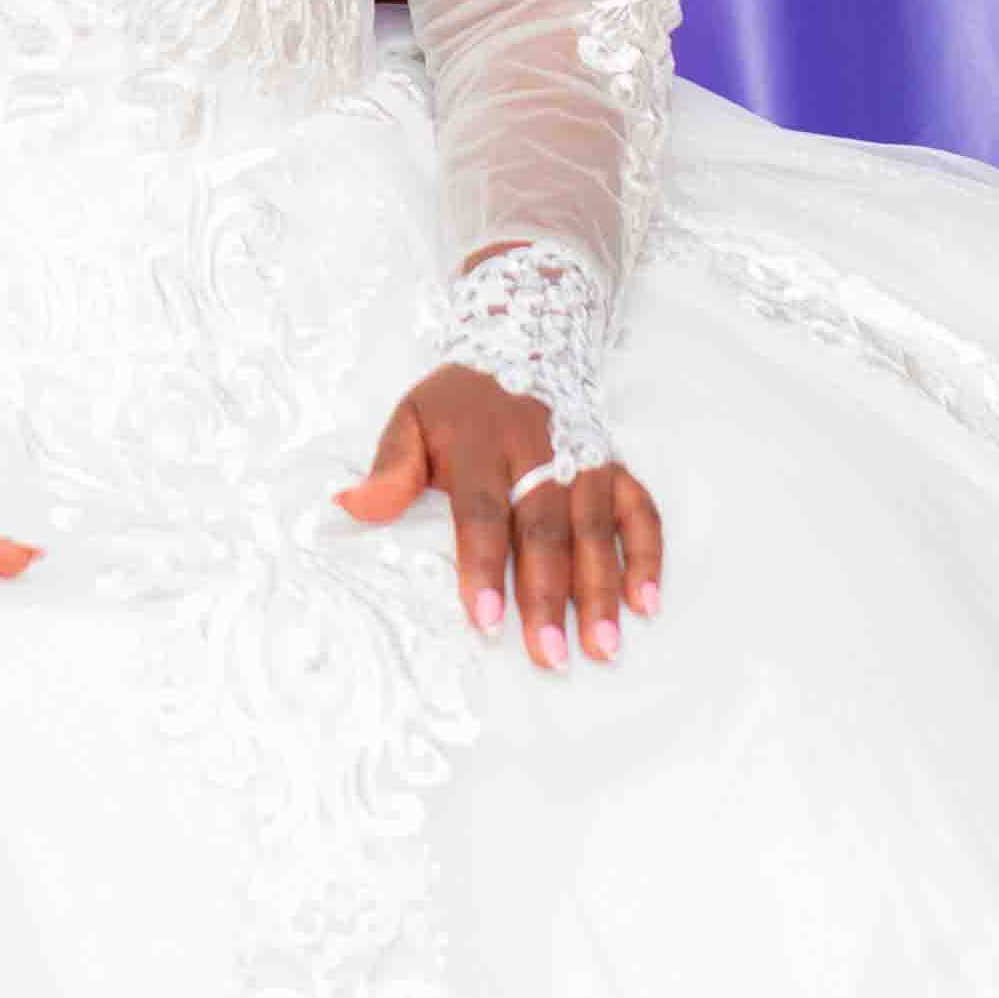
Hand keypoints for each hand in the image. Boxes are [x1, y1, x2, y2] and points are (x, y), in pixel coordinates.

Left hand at [336, 367, 661, 669]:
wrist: (522, 342)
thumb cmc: (458, 404)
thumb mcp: (412, 419)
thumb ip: (389, 467)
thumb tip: (351, 507)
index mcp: (482, 444)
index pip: (483, 510)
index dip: (484, 565)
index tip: (486, 620)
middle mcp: (540, 453)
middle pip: (545, 528)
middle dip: (549, 594)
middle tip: (550, 655)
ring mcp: (583, 460)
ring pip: (596, 527)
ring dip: (601, 589)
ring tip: (602, 647)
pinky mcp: (615, 466)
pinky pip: (640, 510)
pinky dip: (647, 554)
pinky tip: (644, 602)